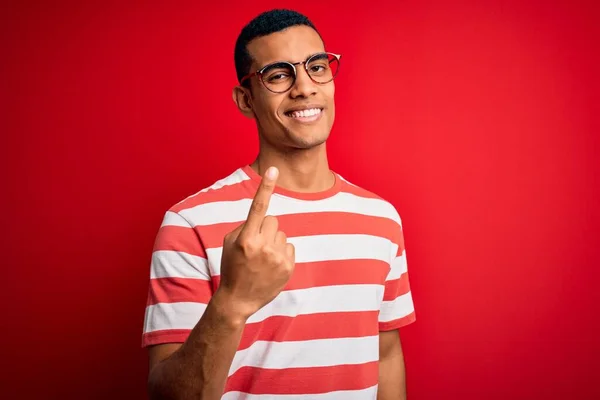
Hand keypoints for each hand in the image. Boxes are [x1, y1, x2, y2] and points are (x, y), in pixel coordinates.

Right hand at [216, 166, 294, 320]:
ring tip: (262, 259)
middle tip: (255, 246)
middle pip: (272, 220)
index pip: (258, 207)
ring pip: (281, 234)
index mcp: (246, 239)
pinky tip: (271, 265)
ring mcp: (277, 258)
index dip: (266, 187)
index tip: (273, 169)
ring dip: (273, 241)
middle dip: (265, 228)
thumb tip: (264, 215)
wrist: (238, 300)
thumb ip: (246, 226)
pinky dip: (281, 253)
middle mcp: (263, 246)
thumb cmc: (232, 267)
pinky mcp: (288, 267)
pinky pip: (289, 246)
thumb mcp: (230, 244)